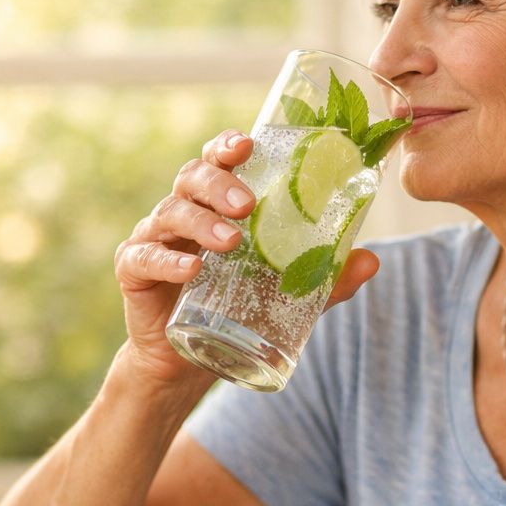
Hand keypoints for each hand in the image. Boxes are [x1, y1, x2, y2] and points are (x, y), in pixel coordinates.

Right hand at [113, 130, 379, 383]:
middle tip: (248, 204)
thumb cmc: (236, 309)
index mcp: (215, 204)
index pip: (217, 161)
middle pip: (192, 178)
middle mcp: (182, 212)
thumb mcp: (287, 294)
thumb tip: (372, 261)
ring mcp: (154, 239)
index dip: (227, 145)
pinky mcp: (134, 272)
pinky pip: (143, 258)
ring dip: (201, 223)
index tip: (248, 143)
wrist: (188, 362)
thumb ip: (325, 278)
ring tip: (231, 241)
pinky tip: (190, 271)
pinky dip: (166, 262)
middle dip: (220, 183)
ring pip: (171, 213)